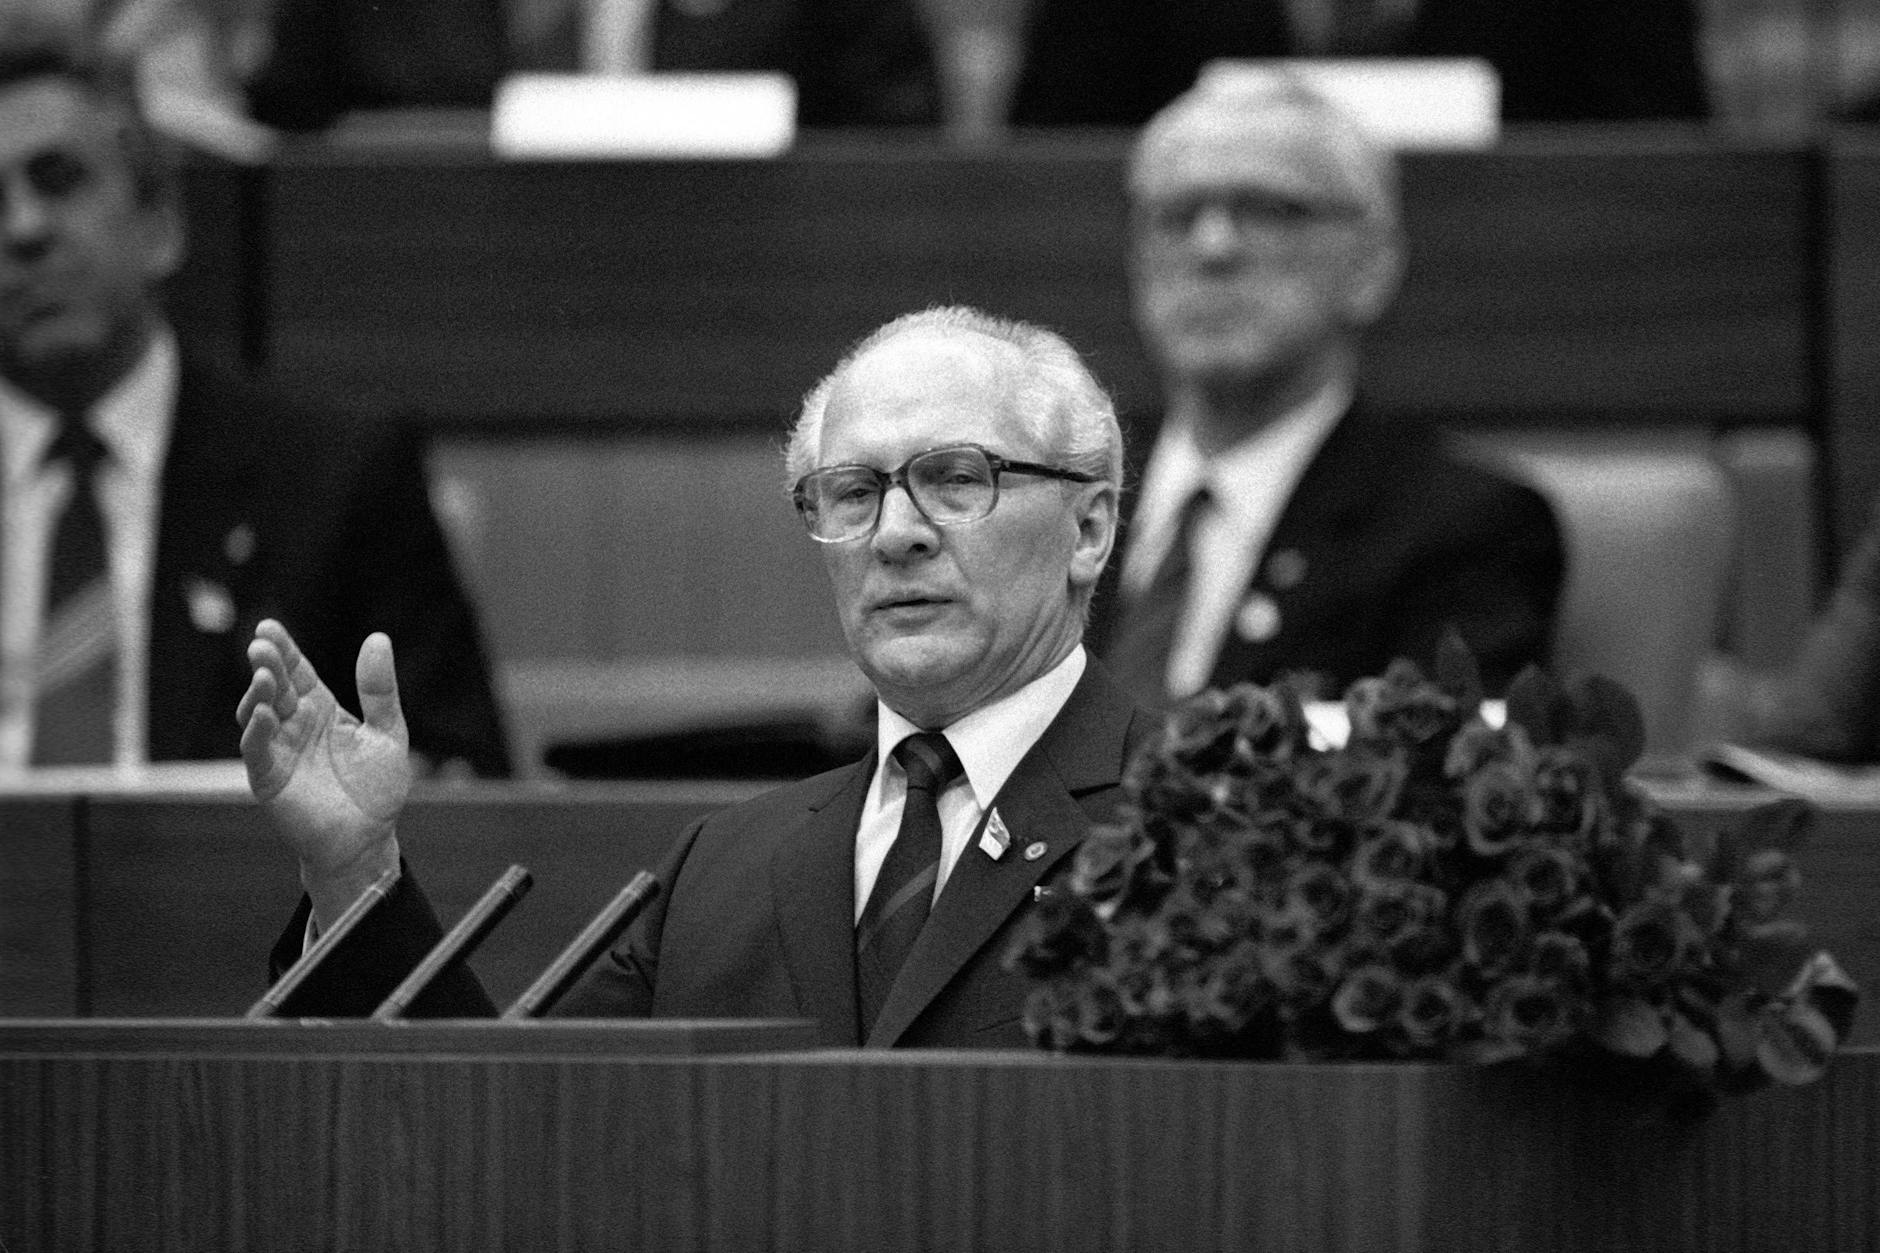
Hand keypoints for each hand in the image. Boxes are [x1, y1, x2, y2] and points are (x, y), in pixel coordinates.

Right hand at [237, 619, 412, 925]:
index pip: (297, 672)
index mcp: (321, 709)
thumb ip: (379, 689)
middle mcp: (295, 725)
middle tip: (262, 644)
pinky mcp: (269, 778)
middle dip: (267, 665)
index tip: (269, 627)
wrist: (369, 838)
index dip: (284, 650)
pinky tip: (264, 714)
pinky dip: (257, 731)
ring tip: (266, 675)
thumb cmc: (377, 787)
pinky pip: (257, 751)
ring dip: (258, 694)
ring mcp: (279, 750)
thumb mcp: (388, 731)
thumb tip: (377, 638)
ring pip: (258, 714)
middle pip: (275, 687)